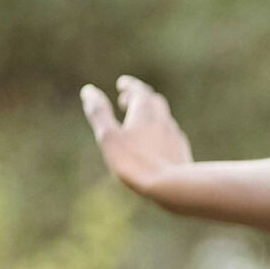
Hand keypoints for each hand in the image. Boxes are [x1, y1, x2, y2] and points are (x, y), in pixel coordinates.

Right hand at [81, 75, 192, 197]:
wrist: (170, 185)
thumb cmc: (134, 160)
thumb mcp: (109, 136)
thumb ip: (99, 113)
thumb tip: (88, 90)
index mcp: (145, 111)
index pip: (138, 90)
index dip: (129, 85)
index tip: (122, 83)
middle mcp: (163, 119)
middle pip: (153, 101)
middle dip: (139, 98)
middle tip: (125, 101)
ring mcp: (175, 135)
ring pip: (164, 118)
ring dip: (151, 115)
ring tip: (139, 122)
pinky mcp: (181, 151)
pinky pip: (171, 135)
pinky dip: (161, 131)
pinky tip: (156, 143)